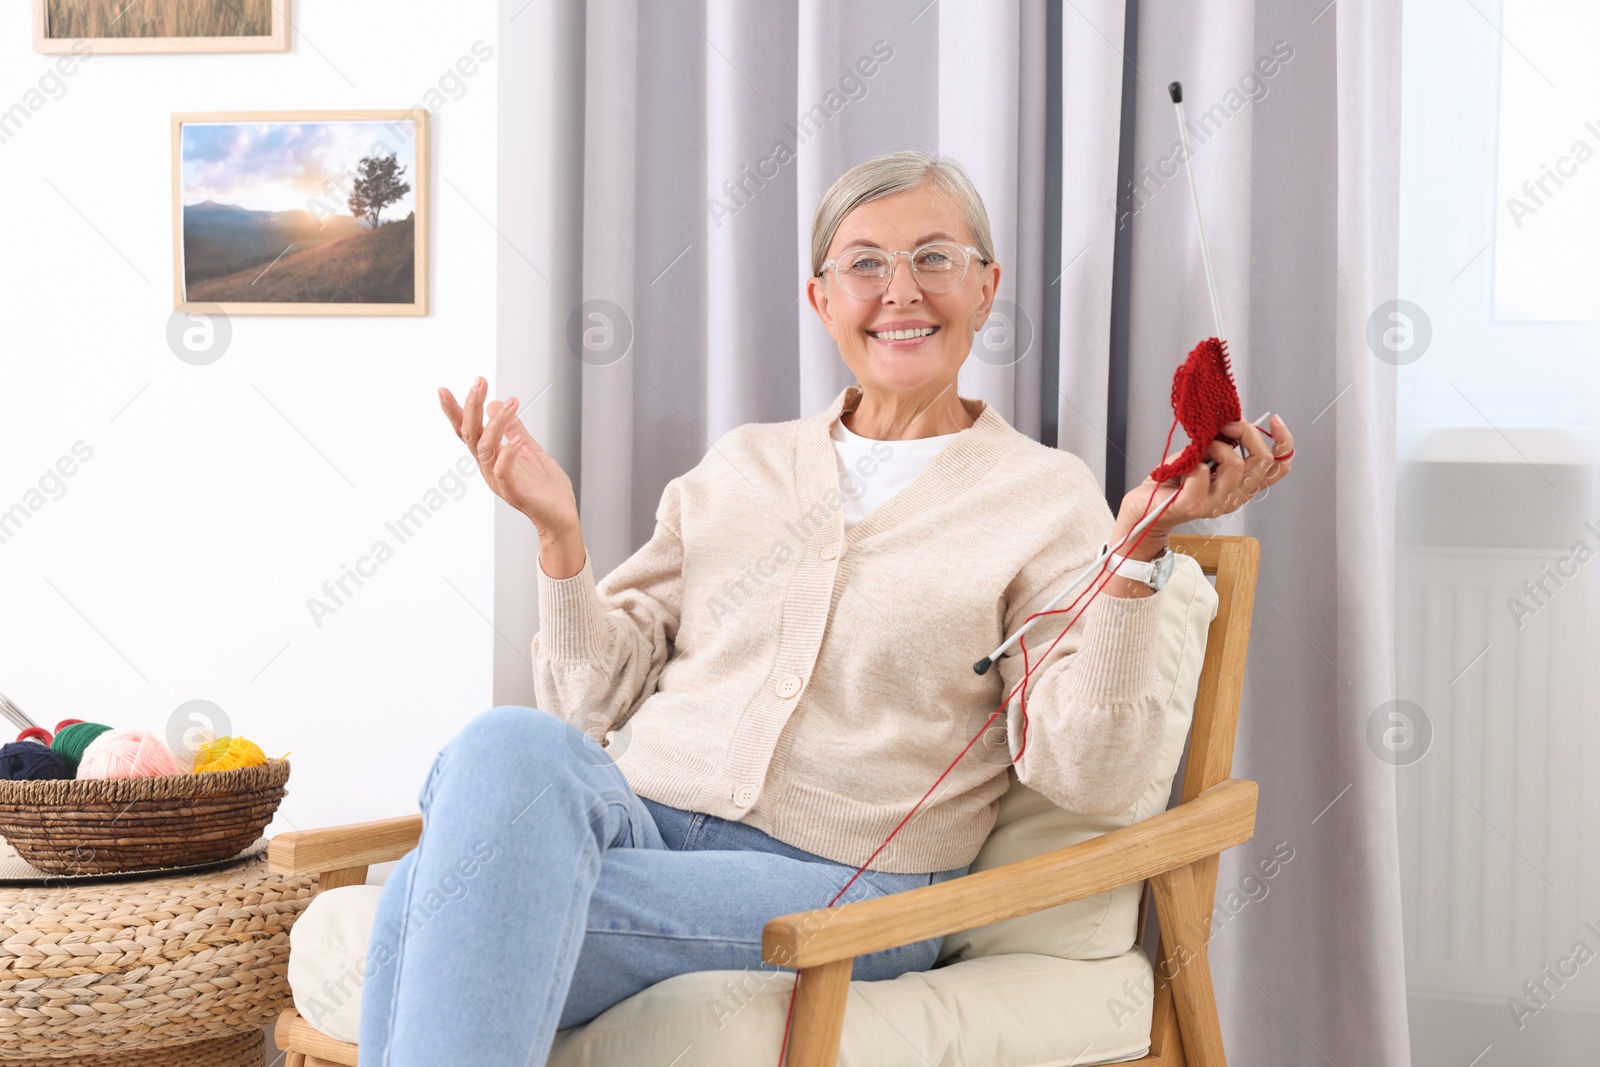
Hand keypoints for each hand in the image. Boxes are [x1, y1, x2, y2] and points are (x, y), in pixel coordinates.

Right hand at [438, 377, 579, 540]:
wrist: (561, 516)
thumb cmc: (545, 487)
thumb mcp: (530, 449)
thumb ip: (513, 429)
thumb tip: (495, 405)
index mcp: (491, 458)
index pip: (467, 431)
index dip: (455, 411)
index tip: (443, 389)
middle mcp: (489, 468)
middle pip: (471, 435)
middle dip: (472, 407)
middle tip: (479, 382)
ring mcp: (499, 480)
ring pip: (486, 448)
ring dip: (497, 423)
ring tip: (511, 403)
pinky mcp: (514, 492)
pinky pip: (504, 471)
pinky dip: (509, 453)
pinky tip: (517, 439)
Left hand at [1111, 414, 1294, 560]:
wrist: (1145, 506)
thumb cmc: (1174, 480)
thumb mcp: (1204, 455)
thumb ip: (1223, 444)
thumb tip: (1235, 421)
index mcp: (1242, 486)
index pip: (1279, 468)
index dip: (1284, 443)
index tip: (1274, 420)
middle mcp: (1235, 497)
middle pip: (1263, 462)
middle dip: (1247, 433)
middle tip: (1226, 426)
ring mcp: (1215, 504)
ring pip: (1235, 465)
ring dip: (1216, 446)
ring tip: (1200, 450)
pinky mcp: (1193, 506)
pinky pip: (1201, 474)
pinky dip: (1192, 463)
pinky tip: (1183, 469)